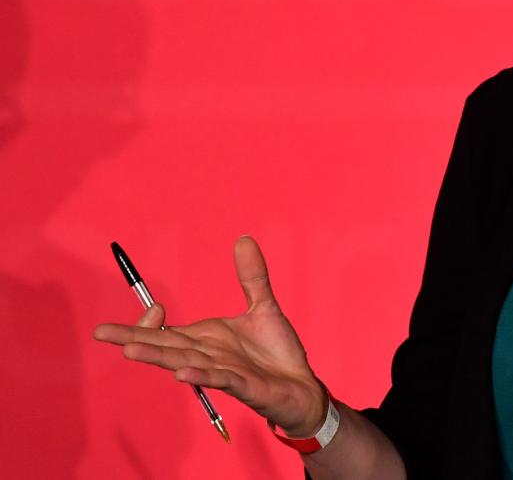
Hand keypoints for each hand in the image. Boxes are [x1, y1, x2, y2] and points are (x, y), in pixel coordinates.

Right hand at [94, 236, 327, 435]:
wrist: (301, 386)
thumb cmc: (276, 352)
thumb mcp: (264, 306)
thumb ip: (252, 276)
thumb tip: (243, 238)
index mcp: (205, 339)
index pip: (166, 332)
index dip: (153, 321)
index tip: (156, 306)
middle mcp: (206, 356)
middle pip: (165, 347)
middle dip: (133, 339)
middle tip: (100, 332)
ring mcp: (223, 372)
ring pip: (185, 363)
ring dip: (160, 357)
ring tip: (130, 351)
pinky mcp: (244, 386)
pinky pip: (220, 380)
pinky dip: (202, 375)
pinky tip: (183, 373)